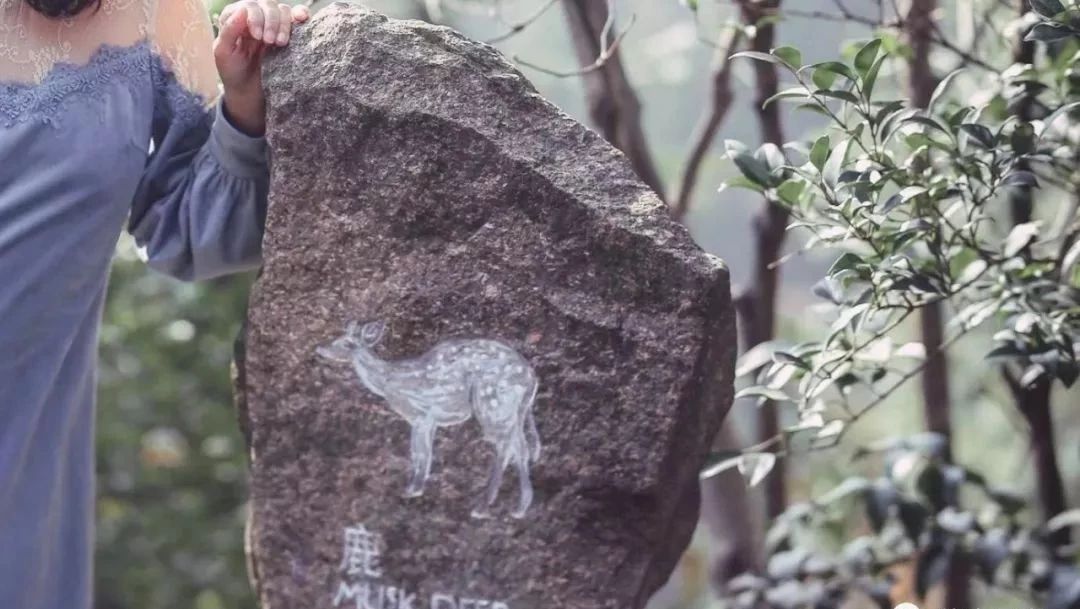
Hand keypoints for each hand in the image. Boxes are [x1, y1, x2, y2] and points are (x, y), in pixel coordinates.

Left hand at [214, 0, 309, 135]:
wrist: (249, 90)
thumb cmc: (233, 72)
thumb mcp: (223, 53)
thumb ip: (229, 30)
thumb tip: (243, 10)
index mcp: (235, 17)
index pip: (249, 6)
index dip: (255, 17)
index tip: (257, 36)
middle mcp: (254, 16)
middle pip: (267, 5)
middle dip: (271, 22)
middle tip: (270, 42)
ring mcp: (271, 23)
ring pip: (282, 10)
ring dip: (284, 24)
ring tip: (280, 43)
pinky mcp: (286, 32)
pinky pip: (295, 17)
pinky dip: (300, 15)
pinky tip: (302, 19)